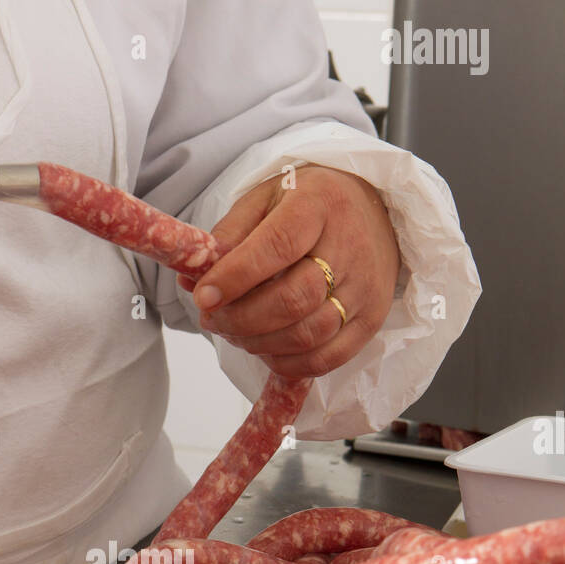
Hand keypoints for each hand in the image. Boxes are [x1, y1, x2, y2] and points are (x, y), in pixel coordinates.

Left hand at [180, 165, 400, 378]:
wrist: (373, 210)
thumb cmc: (308, 205)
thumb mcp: (264, 200)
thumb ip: (228, 236)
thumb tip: (192, 279)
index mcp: (318, 205)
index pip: (277, 247)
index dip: (236, 277)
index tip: (203, 296)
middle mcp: (349, 247)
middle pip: (294, 300)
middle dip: (242, 319)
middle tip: (213, 318)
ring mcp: (364, 288)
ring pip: (308, 335)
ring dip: (259, 343)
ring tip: (235, 332)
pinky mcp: (371, 320)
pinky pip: (326, 359)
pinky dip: (287, 363)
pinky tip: (265, 349)